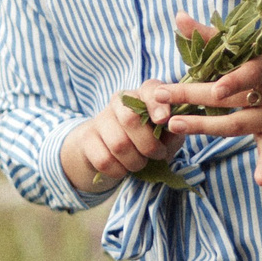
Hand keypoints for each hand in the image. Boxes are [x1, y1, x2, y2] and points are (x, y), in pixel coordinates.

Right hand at [61, 81, 179, 195]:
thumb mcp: (167, 137)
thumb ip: (173, 132)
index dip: (156, 104)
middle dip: (148, 145)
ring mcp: (101, 118)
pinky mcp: (87, 138)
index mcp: (143, 95)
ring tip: (140, 163)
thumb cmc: (148, 141)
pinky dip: (118, 171)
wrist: (113, 153)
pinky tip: (122, 168)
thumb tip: (174, 127)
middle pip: (130, 119)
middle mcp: (119, 101)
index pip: (149, 89)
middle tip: (157, 155)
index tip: (163, 119)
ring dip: (135, 162)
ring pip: (118, 144)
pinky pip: (104, 160)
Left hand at [161, 11, 261, 186]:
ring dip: (208, 128)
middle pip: (234, 100)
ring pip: (240, 124)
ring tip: (177, 125)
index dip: (233, 81)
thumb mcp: (245, 43)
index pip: (250, 72)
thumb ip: (210, 33)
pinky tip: (259, 180)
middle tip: (165, 102)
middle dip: (197, 100)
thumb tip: (178, 16)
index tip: (210, 88)